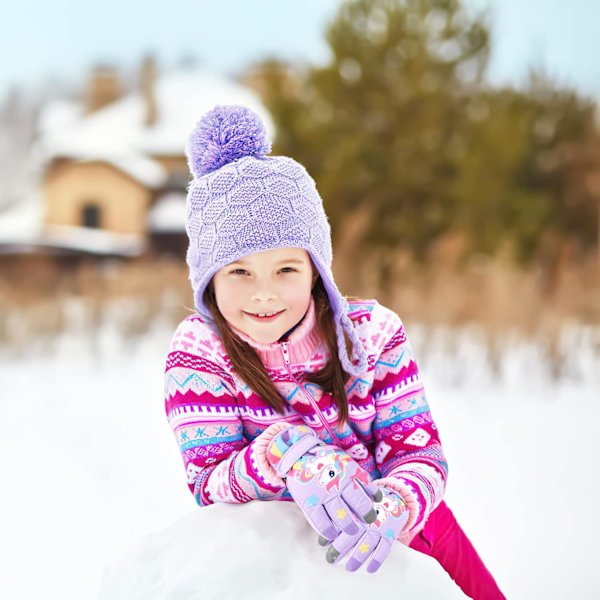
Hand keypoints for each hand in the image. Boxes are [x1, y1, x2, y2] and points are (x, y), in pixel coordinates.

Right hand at [266, 424, 381, 539]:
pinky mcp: (308, 501)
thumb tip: (377, 496)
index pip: (363, 495)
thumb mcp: (345, 463)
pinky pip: (320, 521)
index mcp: (347, 474)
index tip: (372, 517)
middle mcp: (337, 484)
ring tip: (351, 532)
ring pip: (340, 517)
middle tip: (364, 526)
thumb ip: (360, 479)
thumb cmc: (327, 461)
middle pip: (355, 507)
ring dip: (348, 528)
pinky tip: (332, 534)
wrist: (299, 453)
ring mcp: (322, 494)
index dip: (369, 509)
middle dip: (363, 519)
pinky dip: (328, 531)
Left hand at [322, 486, 408, 572]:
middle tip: (330, 559)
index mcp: (356, 509)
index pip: (340, 522)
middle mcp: (367, 519)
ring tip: (349, 568)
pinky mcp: (390, 534)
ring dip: (357, 558)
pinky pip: (384, 550)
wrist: (395, 498)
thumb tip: (322, 524)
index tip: (321, 544)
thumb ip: (341, 512)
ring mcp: (379, 527)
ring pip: (367, 545)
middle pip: (352, 535)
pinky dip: (376, 560)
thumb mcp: (354, 501)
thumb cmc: (368, 503)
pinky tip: (369, 569)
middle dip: (339, 548)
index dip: (330, 533)